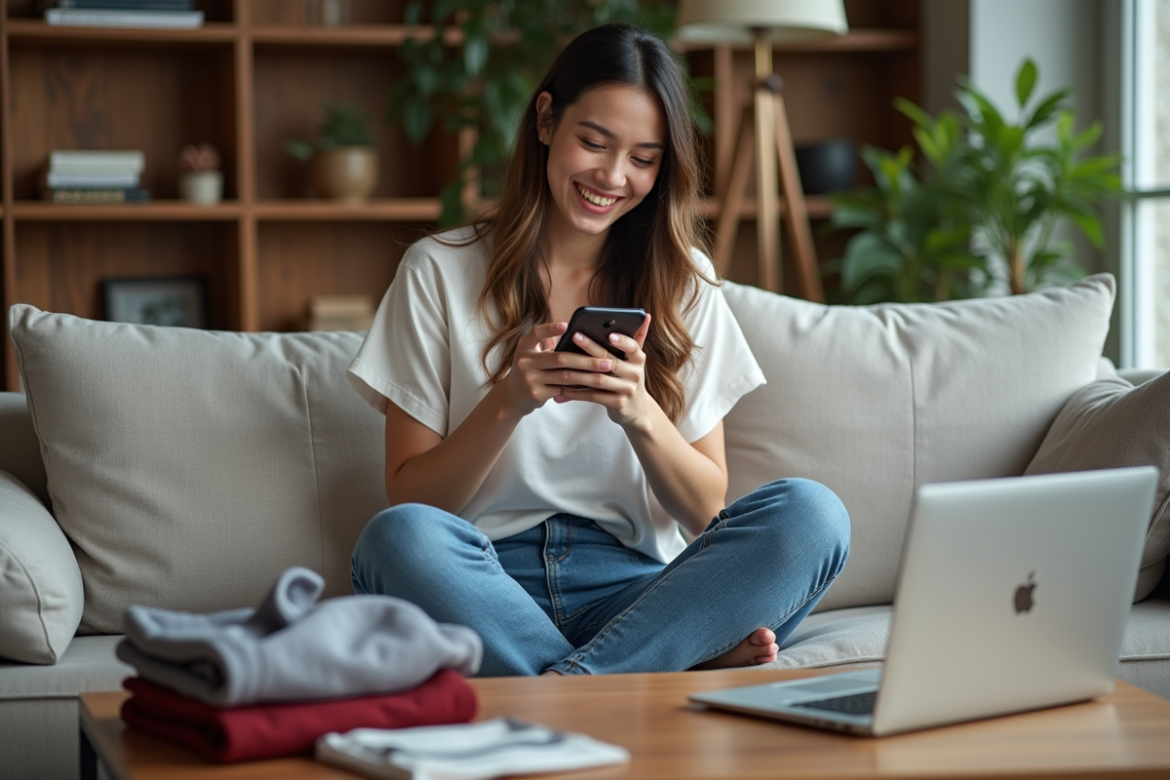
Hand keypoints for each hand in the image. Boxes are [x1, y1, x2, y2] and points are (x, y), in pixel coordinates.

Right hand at [500, 321, 616, 416]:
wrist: (513, 395)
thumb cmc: (532, 369)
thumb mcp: (533, 354)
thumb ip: (549, 346)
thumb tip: (580, 337)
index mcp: (524, 346)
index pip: (536, 333)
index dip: (550, 329)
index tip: (566, 325)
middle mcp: (525, 361)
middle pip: (560, 358)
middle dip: (586, 360)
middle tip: (606, 360)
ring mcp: (529, 378)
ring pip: (565, 376)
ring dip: (588, 375)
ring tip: (604, 374)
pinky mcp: (536, 394)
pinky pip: (562, 390)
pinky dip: (578, 388)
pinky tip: (593, 386)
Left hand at [555, 313, 656, 428]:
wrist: (637, 410)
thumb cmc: (628, 378)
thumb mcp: (635, 360)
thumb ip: (637, 338)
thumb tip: (645, 315)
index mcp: (638, 359)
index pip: (633, 347)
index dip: (622, 341)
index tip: (610, 334)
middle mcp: (635, 374)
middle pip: (609, 360)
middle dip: (591, 347)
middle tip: (574, 335)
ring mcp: (627, 390)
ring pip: (598, 379)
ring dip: (577, 373)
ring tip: (560, 366)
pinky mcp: (617, 403)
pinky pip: (594, 396)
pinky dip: (577, 392)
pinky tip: (563, 389)